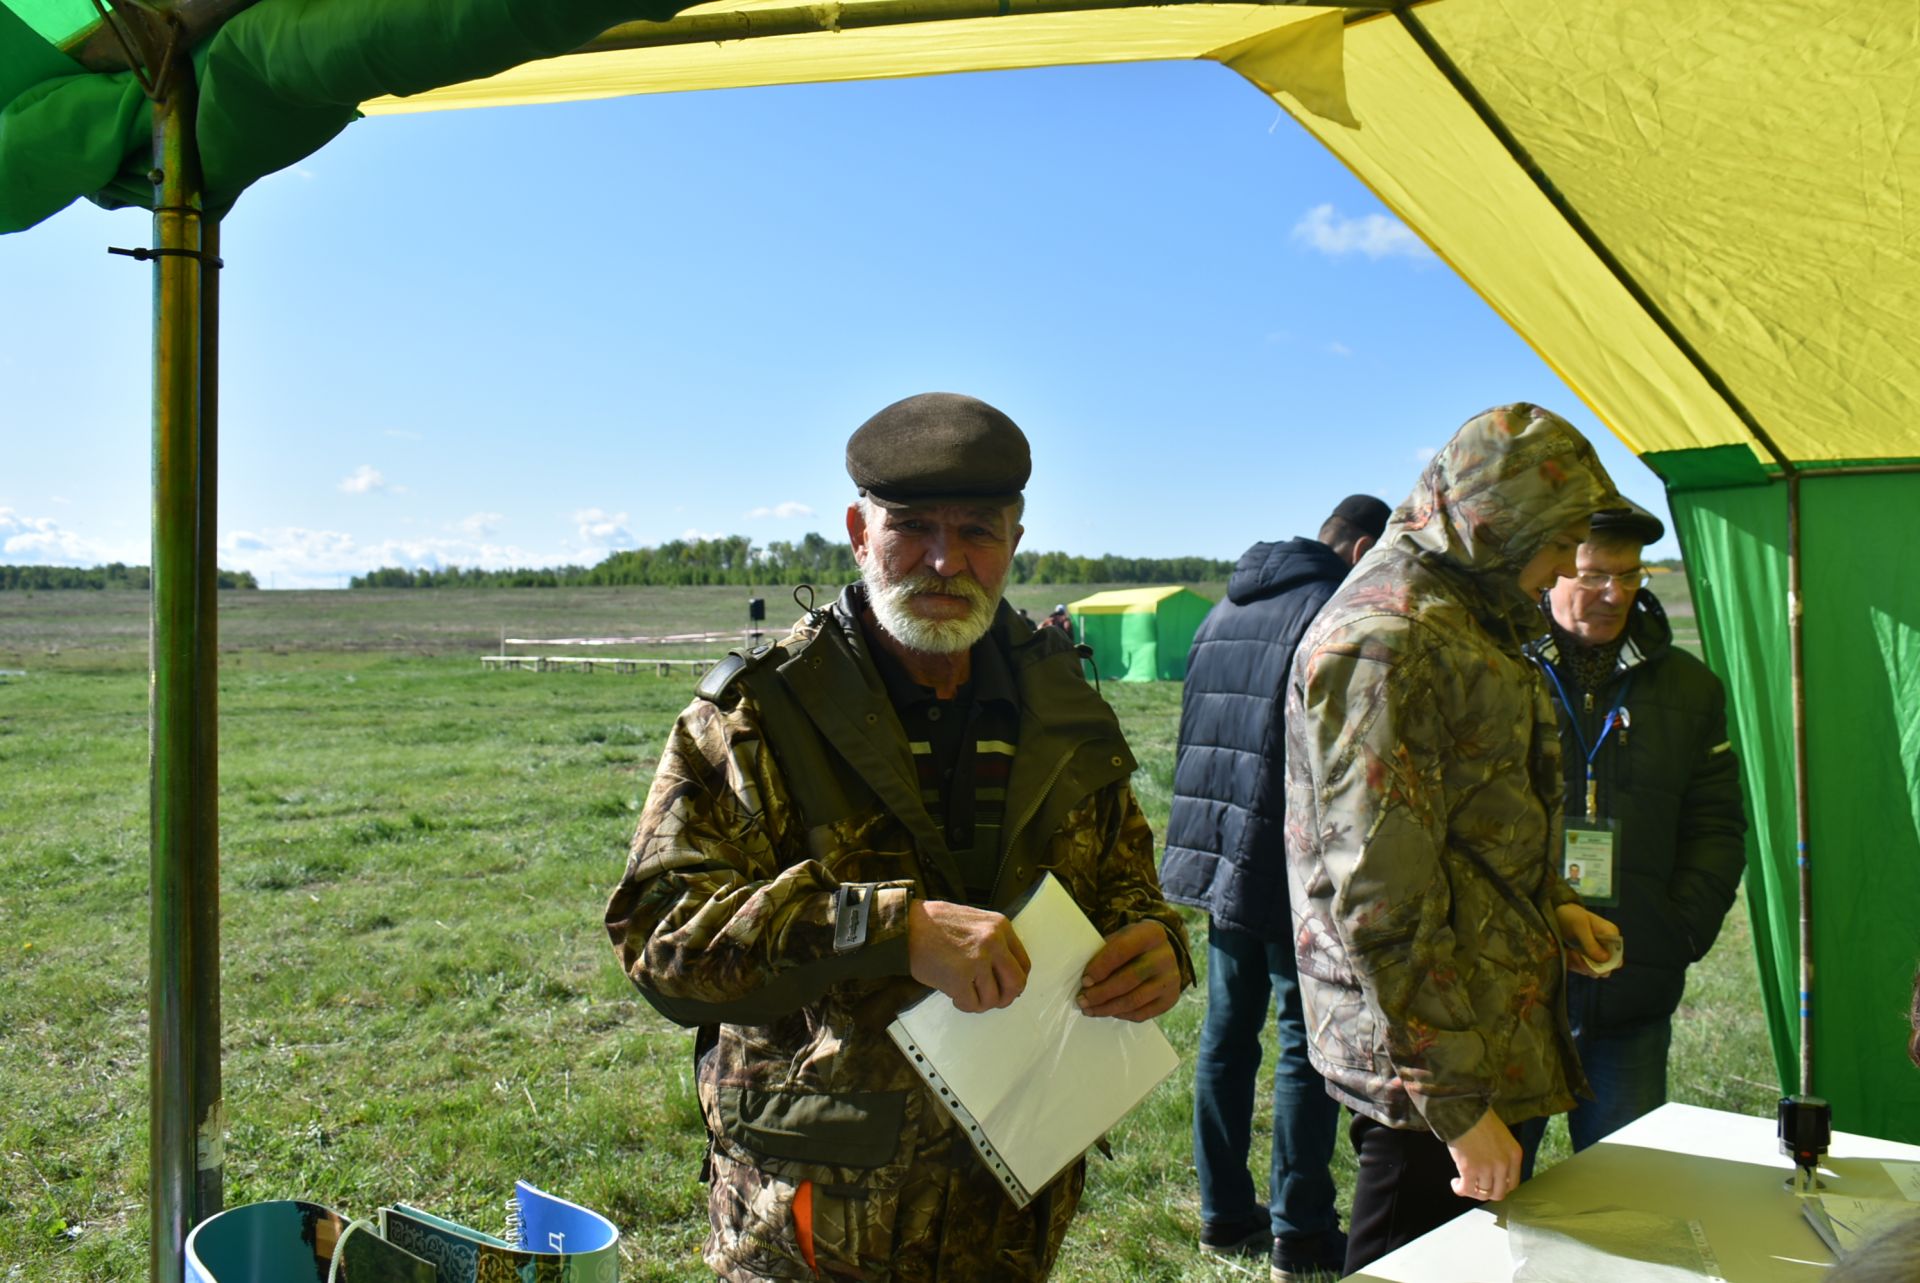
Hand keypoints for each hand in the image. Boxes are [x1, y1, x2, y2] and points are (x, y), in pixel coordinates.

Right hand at [907, 900, 1030, 1012]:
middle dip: (1005, 997)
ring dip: (980, 1002)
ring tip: (966, 992)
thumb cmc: (933, 923)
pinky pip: (972, 1005)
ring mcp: (977, 961)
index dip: (1016, 980)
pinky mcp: (959, 979)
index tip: (1007, 987)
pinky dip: (964, 1004)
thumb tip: (1004, 972)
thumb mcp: (975, 921)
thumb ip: (993, 941)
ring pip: (993, 999)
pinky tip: (954, 994)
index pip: (1023, 963)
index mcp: (1000, 927)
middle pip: (1016, 984)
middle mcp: (993, 942)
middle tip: (993, 1000)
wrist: (905, 926)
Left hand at [1077, 921, 1180, 1020]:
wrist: (1164, 953)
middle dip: (1100, 993)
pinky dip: (1121, 1015)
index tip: (1084, 981)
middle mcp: (1165, 957)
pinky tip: (1107, 1011)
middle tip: (1082, 1000)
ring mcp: (1171, 980)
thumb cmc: (1134, 945)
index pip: (1121, 951)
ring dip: (1107, 1008)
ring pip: (1134, 1000)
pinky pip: (1142, 1013)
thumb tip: (1084, 980)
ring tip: (1089, 1009)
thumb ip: (1105, 952)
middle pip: (1128, 979)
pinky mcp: (1170, 999)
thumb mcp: (1122, 937)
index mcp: (1151, 934)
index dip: (1100, 967)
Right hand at [1446, 1109, 1521, 1201]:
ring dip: (1472, 1191)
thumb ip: (1503, 1155)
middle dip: (1487, 1192)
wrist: (1464, 1111)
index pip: (1512, 1184)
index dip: (1500, 1187)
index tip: (1491, 1184)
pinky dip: (1460, 1189)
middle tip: (1477, 1186)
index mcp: (1514, 1155)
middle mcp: (1503, 1165)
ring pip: (1483, 1194)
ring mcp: (1487, 1168)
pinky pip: (1467, 1189)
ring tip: (1463, 1183)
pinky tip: (1455, 1183)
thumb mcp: (1502, 1137)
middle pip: (1499, 1193)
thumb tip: (1494, 1172)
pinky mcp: (1469, 1169)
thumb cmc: (1480, 1120)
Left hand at [1555, 903, 1622, 977]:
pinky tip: (1567, 954)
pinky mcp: (1585, 958)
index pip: (1617, 958)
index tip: (1590, 961)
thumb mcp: (1580, 925)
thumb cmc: (1571, 915)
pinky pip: (1582, 969)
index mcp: (1611, 936)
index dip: (1606, 965)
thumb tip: (1605, 959)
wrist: (1557, 914)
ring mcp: (1595, 954)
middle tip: (1576, 956)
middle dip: (1591, 968)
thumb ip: (1591, 943)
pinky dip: (1574, 965)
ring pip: (1594, 971)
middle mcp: (1606, 947)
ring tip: (1570, 952)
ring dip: (1580, 966)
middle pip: (1606, 969)